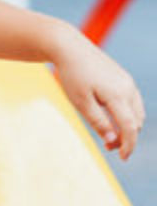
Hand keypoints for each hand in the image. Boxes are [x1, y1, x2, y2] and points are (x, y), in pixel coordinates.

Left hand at [52, 30, 145, 159]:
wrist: (69, 47)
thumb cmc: (72, 75)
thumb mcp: (81, 102)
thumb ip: (98, 122)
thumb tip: (112, 141)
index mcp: (118, 94)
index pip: (130, 126)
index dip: (129, 144)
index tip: (122, 158)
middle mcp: (128, 88)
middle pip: (136, 121)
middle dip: (127, 137)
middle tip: (108, 147)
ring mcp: (127, 81)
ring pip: (137, 112)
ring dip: (128, 126)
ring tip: (109, 134)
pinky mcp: (123, 78)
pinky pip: (132, 101)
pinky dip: (126, 114)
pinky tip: (111, 119)